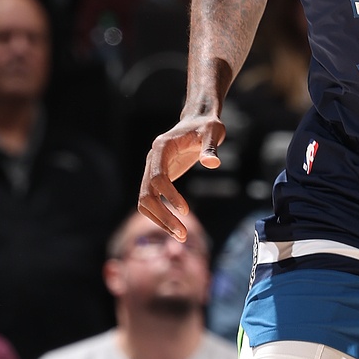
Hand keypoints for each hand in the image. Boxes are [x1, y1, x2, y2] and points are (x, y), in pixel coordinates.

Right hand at [138, 110, 224, 240]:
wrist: (198, 121)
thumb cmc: (207, 126)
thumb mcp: (213, 133)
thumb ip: (211, 148)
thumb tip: (212, 164)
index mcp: (161, 148)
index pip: (157, 177)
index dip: (169, 195)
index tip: (186, 211)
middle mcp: (151, 159)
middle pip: (146, 194)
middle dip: (163, 216)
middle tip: (183, 235)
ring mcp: (151, 169)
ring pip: (144, 202)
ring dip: (160, 221)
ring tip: (181, 237)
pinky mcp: (156, 178)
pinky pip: (151, 201)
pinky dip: (161, 216)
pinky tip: (177, 228)